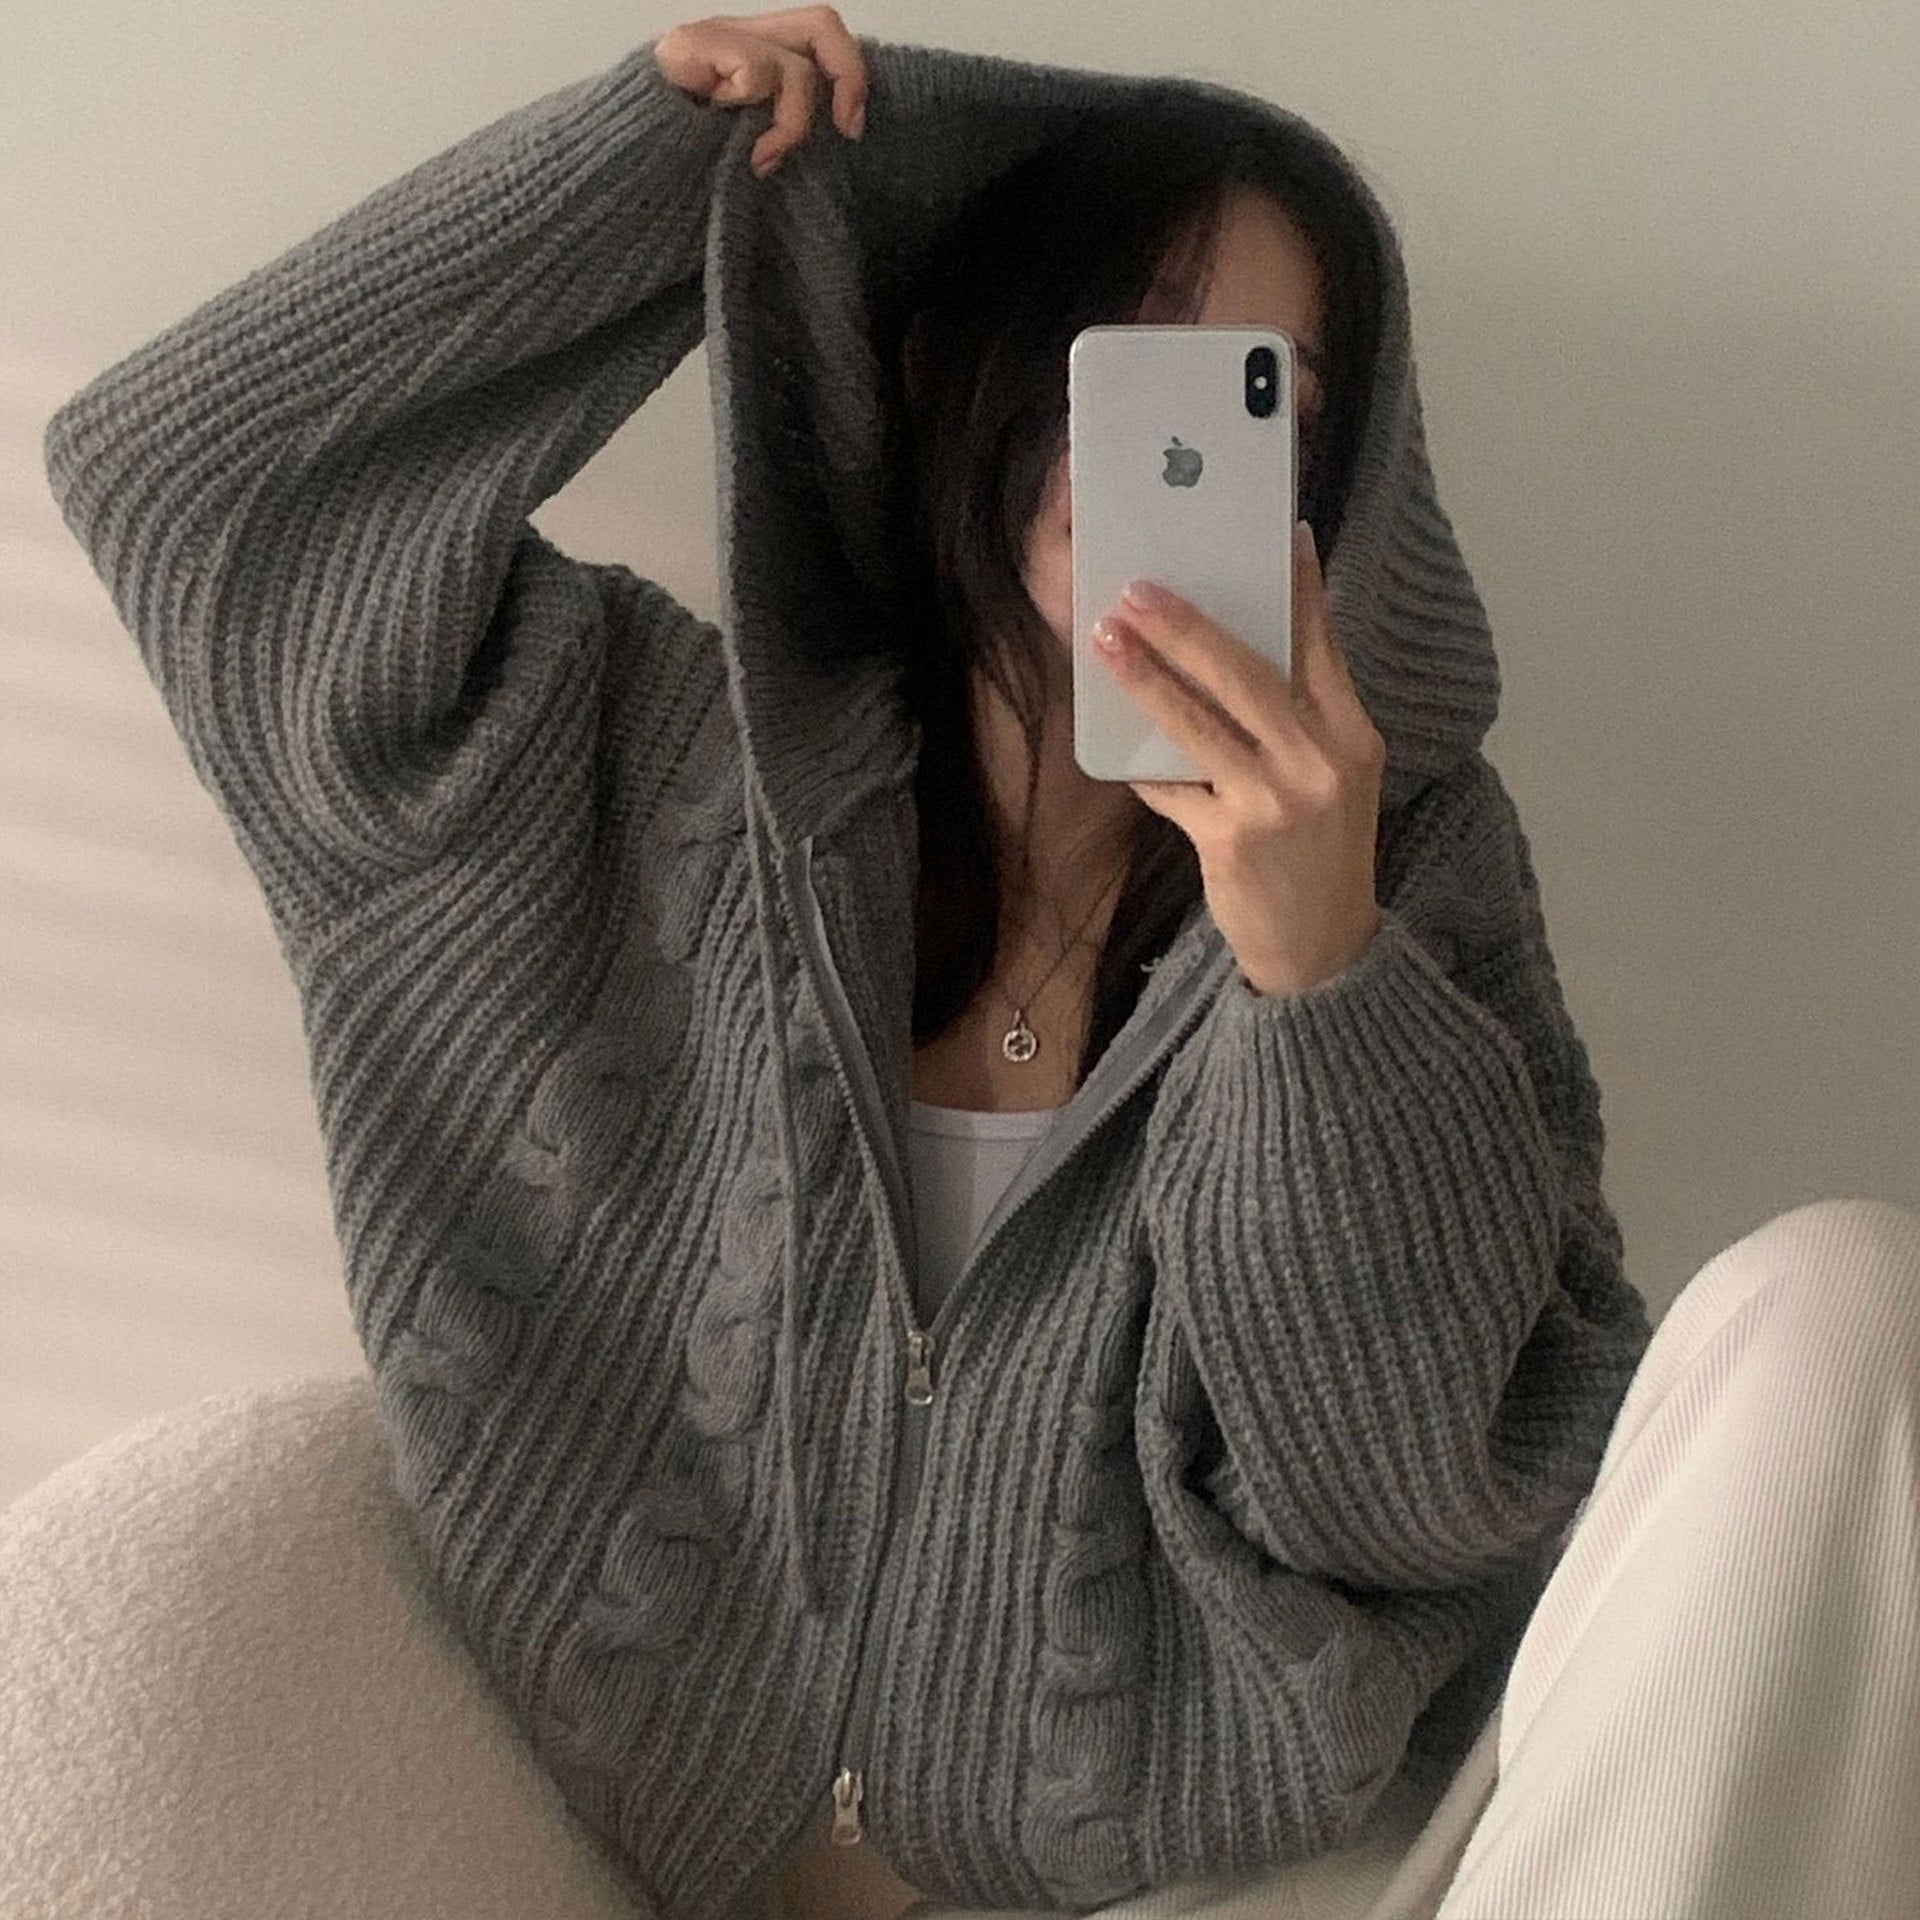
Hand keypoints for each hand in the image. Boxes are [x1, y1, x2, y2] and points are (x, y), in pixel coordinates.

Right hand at [653, 6, 868, 175]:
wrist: (612, 168)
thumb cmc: (676, 172)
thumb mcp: (747, 154)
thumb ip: (781, 134)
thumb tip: (836, 143)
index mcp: (755, 58)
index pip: (818, 40)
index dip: (849, 76)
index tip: (853, 131)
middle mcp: (740, 39)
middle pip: (820, 24)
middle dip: (848, 76)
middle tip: (846, 130)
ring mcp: (714, 39)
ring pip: (794, 62)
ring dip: (794, 121)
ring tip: (765, 160)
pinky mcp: (690, 47)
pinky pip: (755, 70)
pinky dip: (760, 113)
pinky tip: (742, 149)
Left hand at [1091, 522, 1386, 997]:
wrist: (1324, 949)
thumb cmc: (1320, 852)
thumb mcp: (1336, 778)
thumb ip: (1303, 718)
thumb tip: (1253, 648)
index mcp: (1352, 736)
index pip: (1322, 648)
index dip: (1299, 592)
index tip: (1279, 539)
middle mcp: (1321, 763)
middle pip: (1249, 674)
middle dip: (1188, 626)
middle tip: (1140, 588)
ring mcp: (1276, 802)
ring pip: (1200, 722)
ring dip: (1146, 675)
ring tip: (1105, 638)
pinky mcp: (1232, 841)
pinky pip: (1173, 786)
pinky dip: (1144, 763)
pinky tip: (1115, 738)